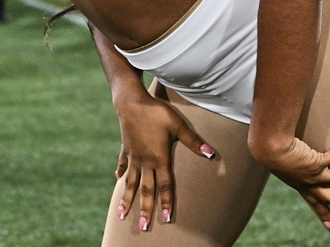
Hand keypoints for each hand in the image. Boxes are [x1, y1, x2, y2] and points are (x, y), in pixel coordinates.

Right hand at [113, 92, 213, 230]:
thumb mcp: (178, 125)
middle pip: (146, 190)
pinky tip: (118, 179)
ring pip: (131, 182)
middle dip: (145, 209)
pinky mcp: (126, 148)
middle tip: (143, 226)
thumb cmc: (157, 113)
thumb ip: (193, 141)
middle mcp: (145, 162)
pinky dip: (122, 172)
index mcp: (159, 159)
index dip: (167, 202)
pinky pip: (124, 164)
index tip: (166, 219)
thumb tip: (211, 154)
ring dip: (127, 198)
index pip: (164, 186)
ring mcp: (133, 156)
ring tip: (121, 214)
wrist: (132, 102)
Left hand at [255, 136, 329, 232]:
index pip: (314, 204)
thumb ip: (285, 162)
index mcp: (301, 186)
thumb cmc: (269, 152)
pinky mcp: (317, 161)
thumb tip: (284, 151)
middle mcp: (310, 184)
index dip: (323, 214)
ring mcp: (315, 174)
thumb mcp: (278, 162)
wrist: (268, 150)